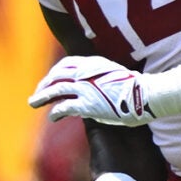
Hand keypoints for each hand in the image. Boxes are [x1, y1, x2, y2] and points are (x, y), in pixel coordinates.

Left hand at [28, 54, 180, 125]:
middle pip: (57, 75)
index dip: (54, 73)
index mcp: (93, 63)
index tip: (49, 80)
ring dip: (42, 96)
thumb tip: (93, 87)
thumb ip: (100, 78)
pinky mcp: (87, 104)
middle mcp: (86, 72)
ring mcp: (86, 87)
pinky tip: (52, 117)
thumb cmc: (136, 88)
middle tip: (37, 93)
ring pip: (56, 89)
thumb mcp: (115, 75)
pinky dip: (56, 112)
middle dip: (45, 84)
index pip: (66, 64)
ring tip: (33, 103)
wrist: (147, 93)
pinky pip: (64, 107)